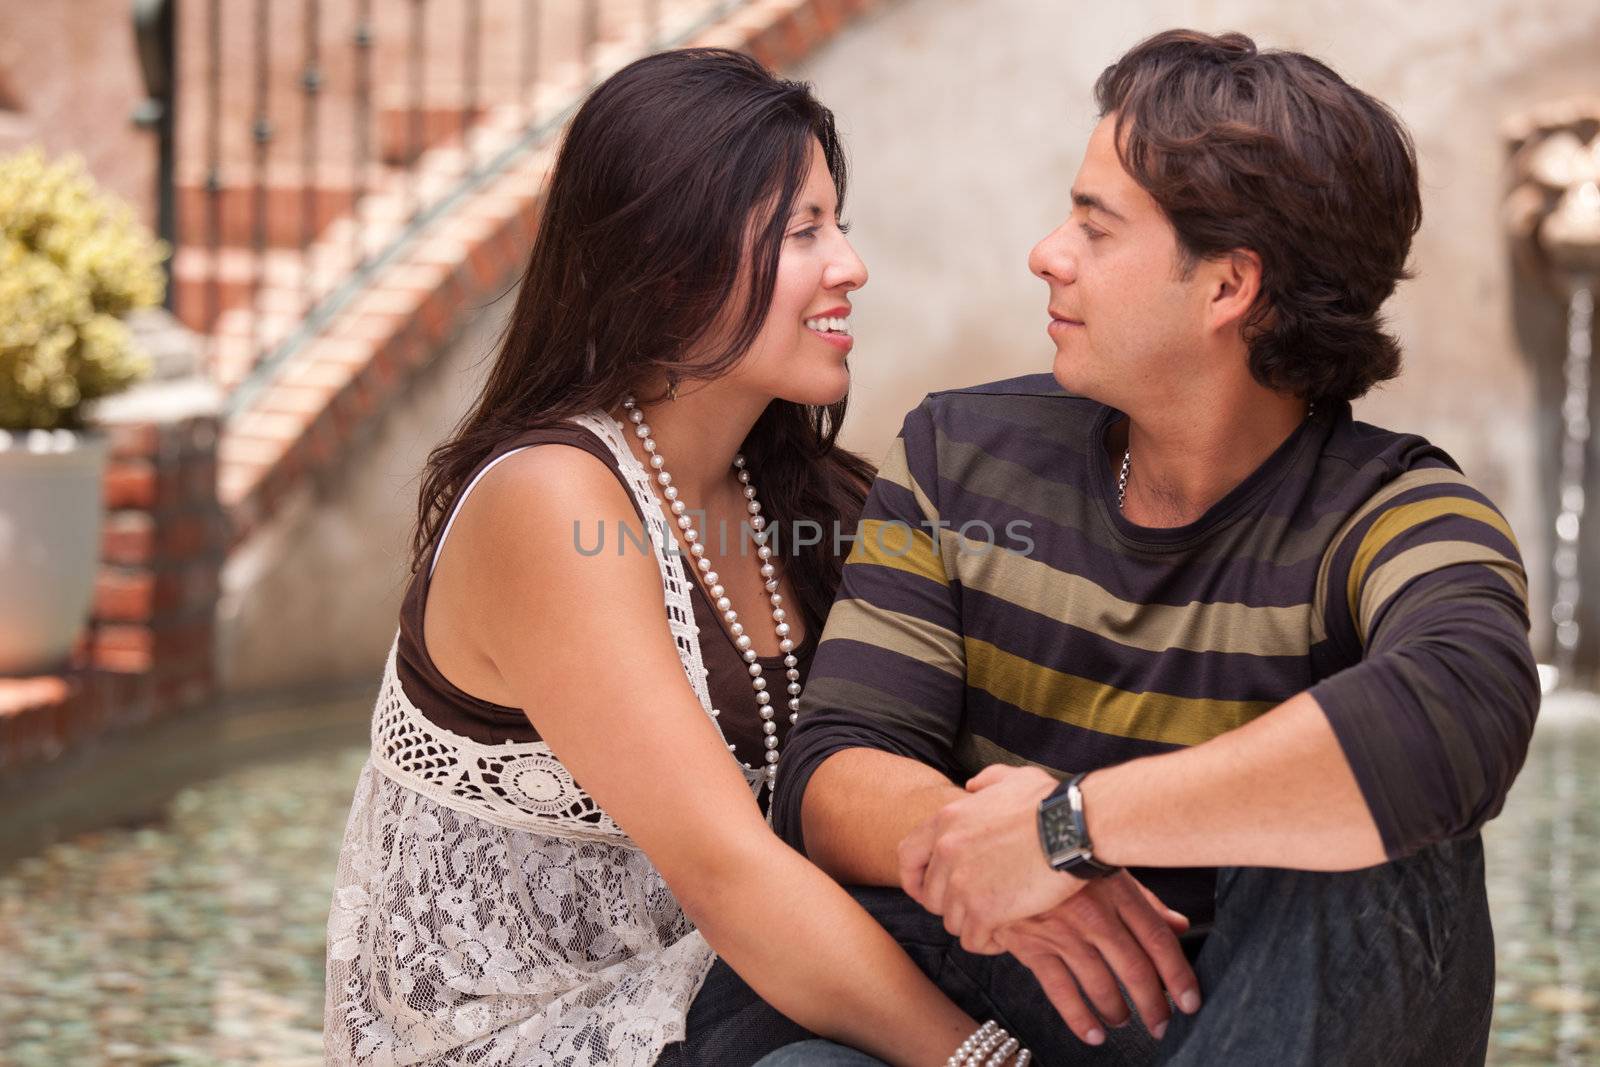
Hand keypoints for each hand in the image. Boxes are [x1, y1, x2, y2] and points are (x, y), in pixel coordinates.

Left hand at [898, 764, 1080, 949]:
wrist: (1073, 827)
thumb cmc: (1049, 803)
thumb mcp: (1012, 778)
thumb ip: (986, 782)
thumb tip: (971, 787)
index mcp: (946, 821)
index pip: (906, 856)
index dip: (914, 878)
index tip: (926, 890)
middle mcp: (946, 852)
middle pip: (931, 896)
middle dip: (951, 905)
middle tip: (978, 906)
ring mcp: (962, 883)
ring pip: (951, 921)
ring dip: (973, 923)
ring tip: (997, 920)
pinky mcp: (985, 910)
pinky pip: (973, 940)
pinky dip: (988, 942)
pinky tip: (1006, 934)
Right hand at [994, 872, 1200, 1046]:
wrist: (999, 851)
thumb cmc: (1059, 858)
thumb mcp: (1106, 868)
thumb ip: (1144, 900)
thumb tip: (1179, 925)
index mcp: (1115, 890)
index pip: (1157, 939)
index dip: (1178, 974)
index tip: (1190, 1000)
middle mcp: (1092, 913)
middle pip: (1133, 967)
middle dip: (1153, 1003)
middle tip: (1163, 1023)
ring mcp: (1061, 931)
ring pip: (1100, 983)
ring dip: (1118, 1011)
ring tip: (1124, 1021)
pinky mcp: (1032, 945)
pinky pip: (1060, 990)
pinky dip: (1079, 1018)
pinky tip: (1094, 1033)